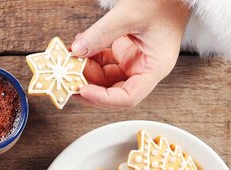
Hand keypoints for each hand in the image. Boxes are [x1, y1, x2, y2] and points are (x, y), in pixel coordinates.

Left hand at [71, 0, 189, 108]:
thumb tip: (77, 50)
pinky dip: (90, 56)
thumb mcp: (129, 14)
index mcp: (154, 68)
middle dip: (89, 86)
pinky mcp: (126, 51)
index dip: (103, 99)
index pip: (128, 97)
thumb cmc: (163, 0)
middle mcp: (144, 68)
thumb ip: (101, 34)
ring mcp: (134, 60)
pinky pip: (104, 61)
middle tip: (67, 79)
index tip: (82, 90)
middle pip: (113, 90)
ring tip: (69, 59)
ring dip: (86, 70)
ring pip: (105, 77)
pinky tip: (78, 47)